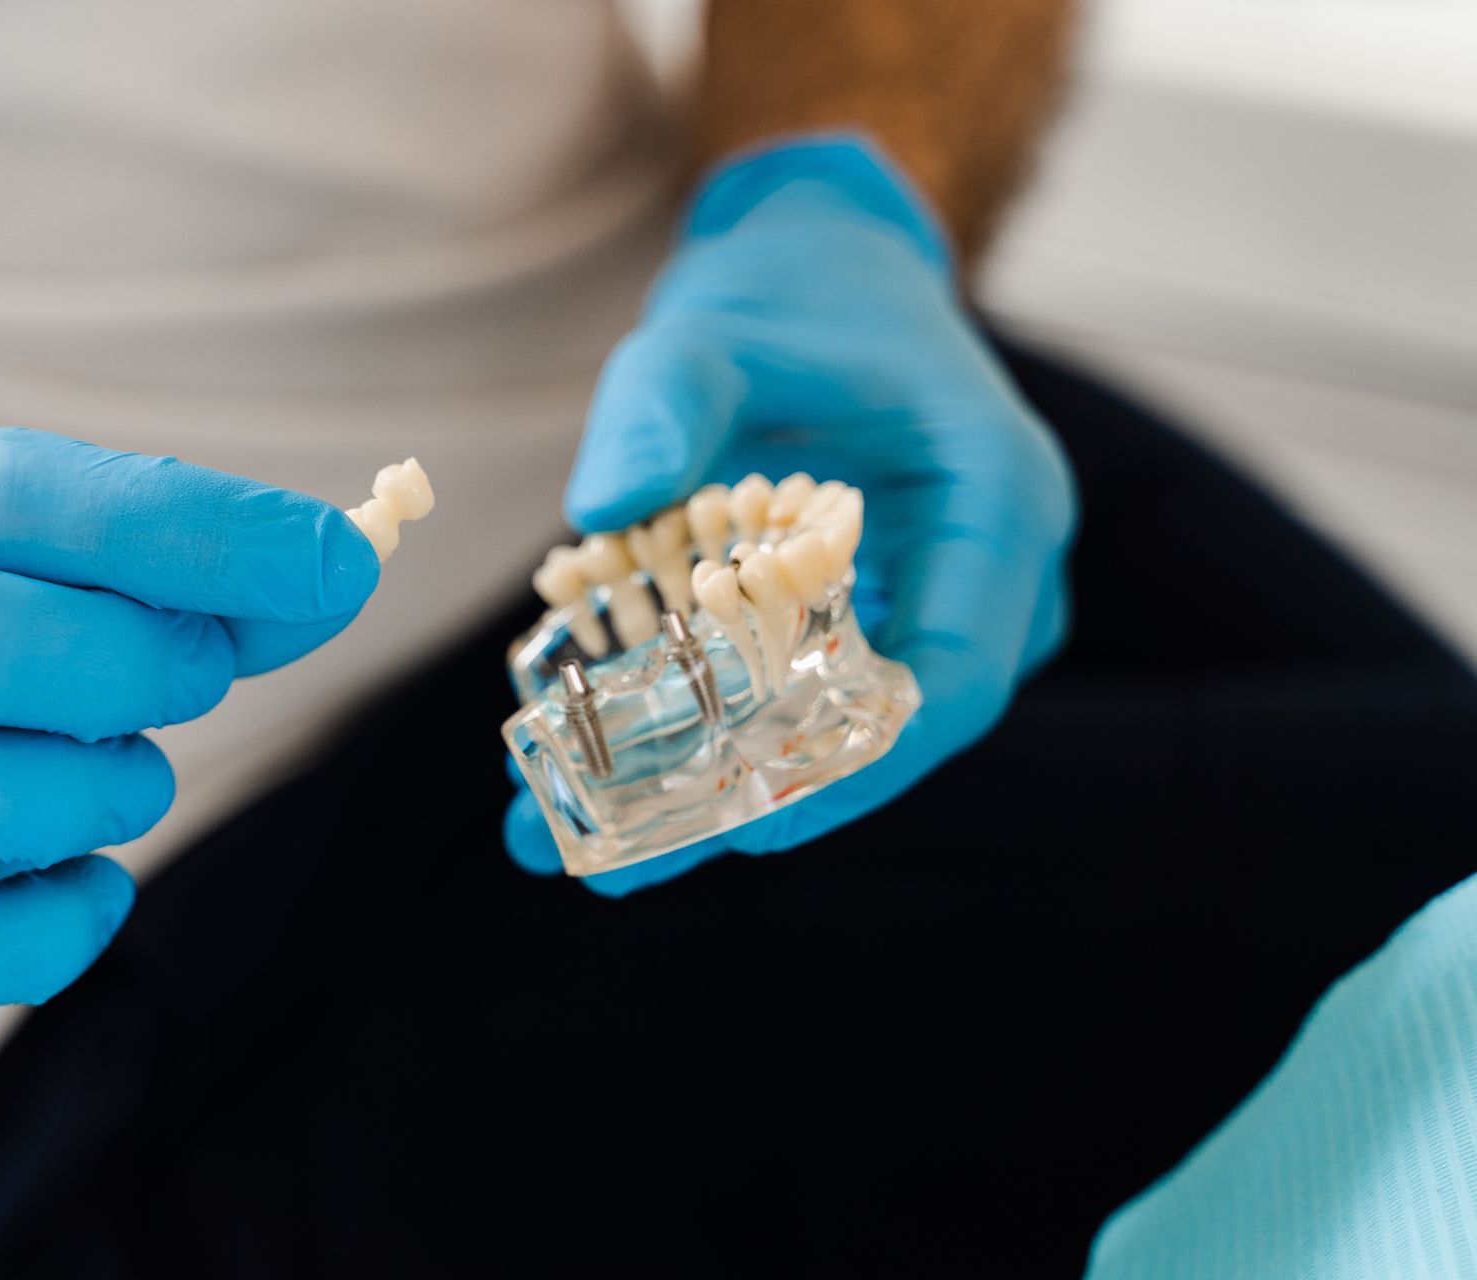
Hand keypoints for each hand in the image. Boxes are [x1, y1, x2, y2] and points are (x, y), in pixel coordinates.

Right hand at [0, 427, 377, 1017]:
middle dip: (107, 664)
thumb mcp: (60, 555)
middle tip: (199, 676)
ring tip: (134, 781)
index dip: (185, 531)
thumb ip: (198, 574)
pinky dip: (32, 936)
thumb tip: (338, 572)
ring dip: (60, 797)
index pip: (10, 490)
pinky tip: (99, 887)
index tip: (331, 564)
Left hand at [505, 134, 1075, 894]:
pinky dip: (723, 739)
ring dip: (724, 788)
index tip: (757, 820)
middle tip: (622, 866)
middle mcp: (993, 576)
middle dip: (756, 803)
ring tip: (587, 844)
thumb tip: (598, 505)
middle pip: (891, 732)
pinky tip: (609, 776)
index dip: (861, 764)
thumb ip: (661, 403)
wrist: (824, 287)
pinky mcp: (884, 628)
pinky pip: (815, 701)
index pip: (955, 676)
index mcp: (999, 499)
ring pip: (846, 732)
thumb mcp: (711, 331)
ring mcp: (945, 611)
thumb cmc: (789, 305)